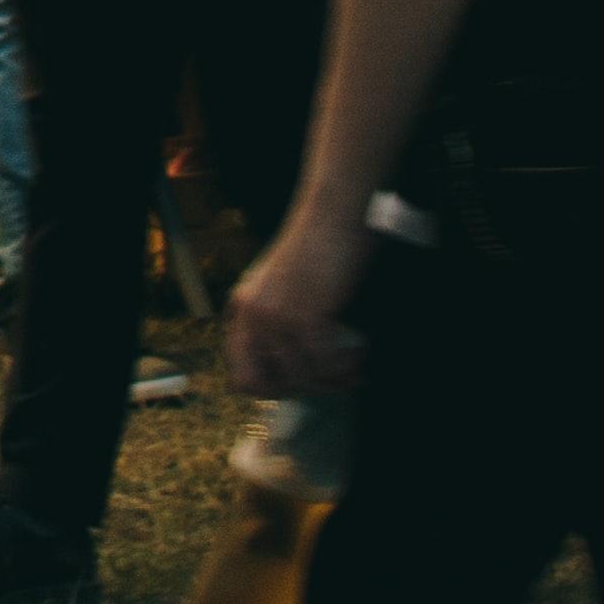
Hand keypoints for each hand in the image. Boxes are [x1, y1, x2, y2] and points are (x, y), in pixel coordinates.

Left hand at [224, 216, 371, 396]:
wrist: (334, 212)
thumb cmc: (320, 246)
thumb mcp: (285, 286)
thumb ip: (279, 321)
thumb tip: (297, 370)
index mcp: (242, 308)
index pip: (241, 374)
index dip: (275, 389)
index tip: (307, 383)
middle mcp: (250, 314)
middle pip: (264, 386)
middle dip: (303, 391)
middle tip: (335, 381)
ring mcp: (273, 316)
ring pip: (301, 378)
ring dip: (334, 380)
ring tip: (356, 369)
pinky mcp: (303, 315)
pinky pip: (323, 364)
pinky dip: (346, 366)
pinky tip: (362, 355)